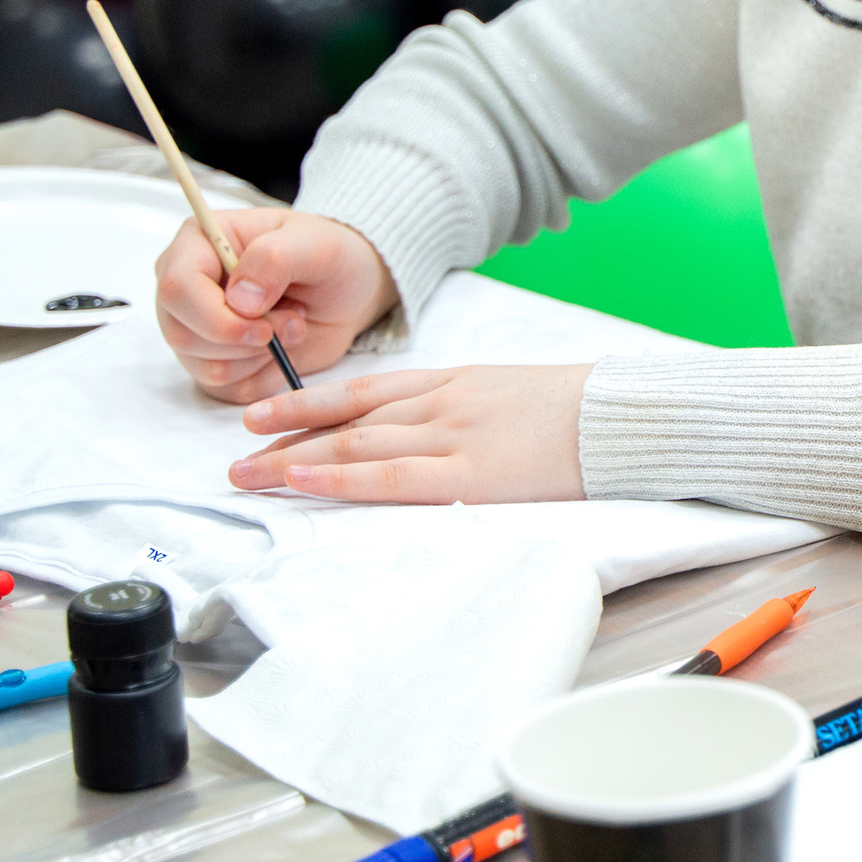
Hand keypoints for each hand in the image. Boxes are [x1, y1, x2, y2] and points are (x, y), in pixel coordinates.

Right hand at [156, 208, 395, 403]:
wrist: (347, 291)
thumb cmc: (329, 257)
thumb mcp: (317, 244)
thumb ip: (274, 259)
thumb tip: (238, 300)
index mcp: (199, 243)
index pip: (177, 289)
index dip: (216, 317)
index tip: (264, 327)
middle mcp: (187, 288)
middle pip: (183, 335)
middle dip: (246, 342)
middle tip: (293, 322)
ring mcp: (195, 327)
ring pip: (204, 367)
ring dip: (260, 358)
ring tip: (293, 326)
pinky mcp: (215, 360)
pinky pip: (225, 389)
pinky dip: (264, 377)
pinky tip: (285, 350)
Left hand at [226, 364, 593, 503]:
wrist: (624, 415)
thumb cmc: (583, 409)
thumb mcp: (521, 391)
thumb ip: (476, 406)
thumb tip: (445, 428)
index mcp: (458, 381)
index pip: (367, 393)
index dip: (310, 406)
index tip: (266, 419)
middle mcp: (443, 404)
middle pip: (348, 422)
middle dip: (286, 439)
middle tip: (237, 457)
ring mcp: (452, 436)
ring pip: (355, 445)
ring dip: (294, 461)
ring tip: (246, 476)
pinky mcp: (468, 474)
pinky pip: (390, 475)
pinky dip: (341, 478)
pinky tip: (303, 480)